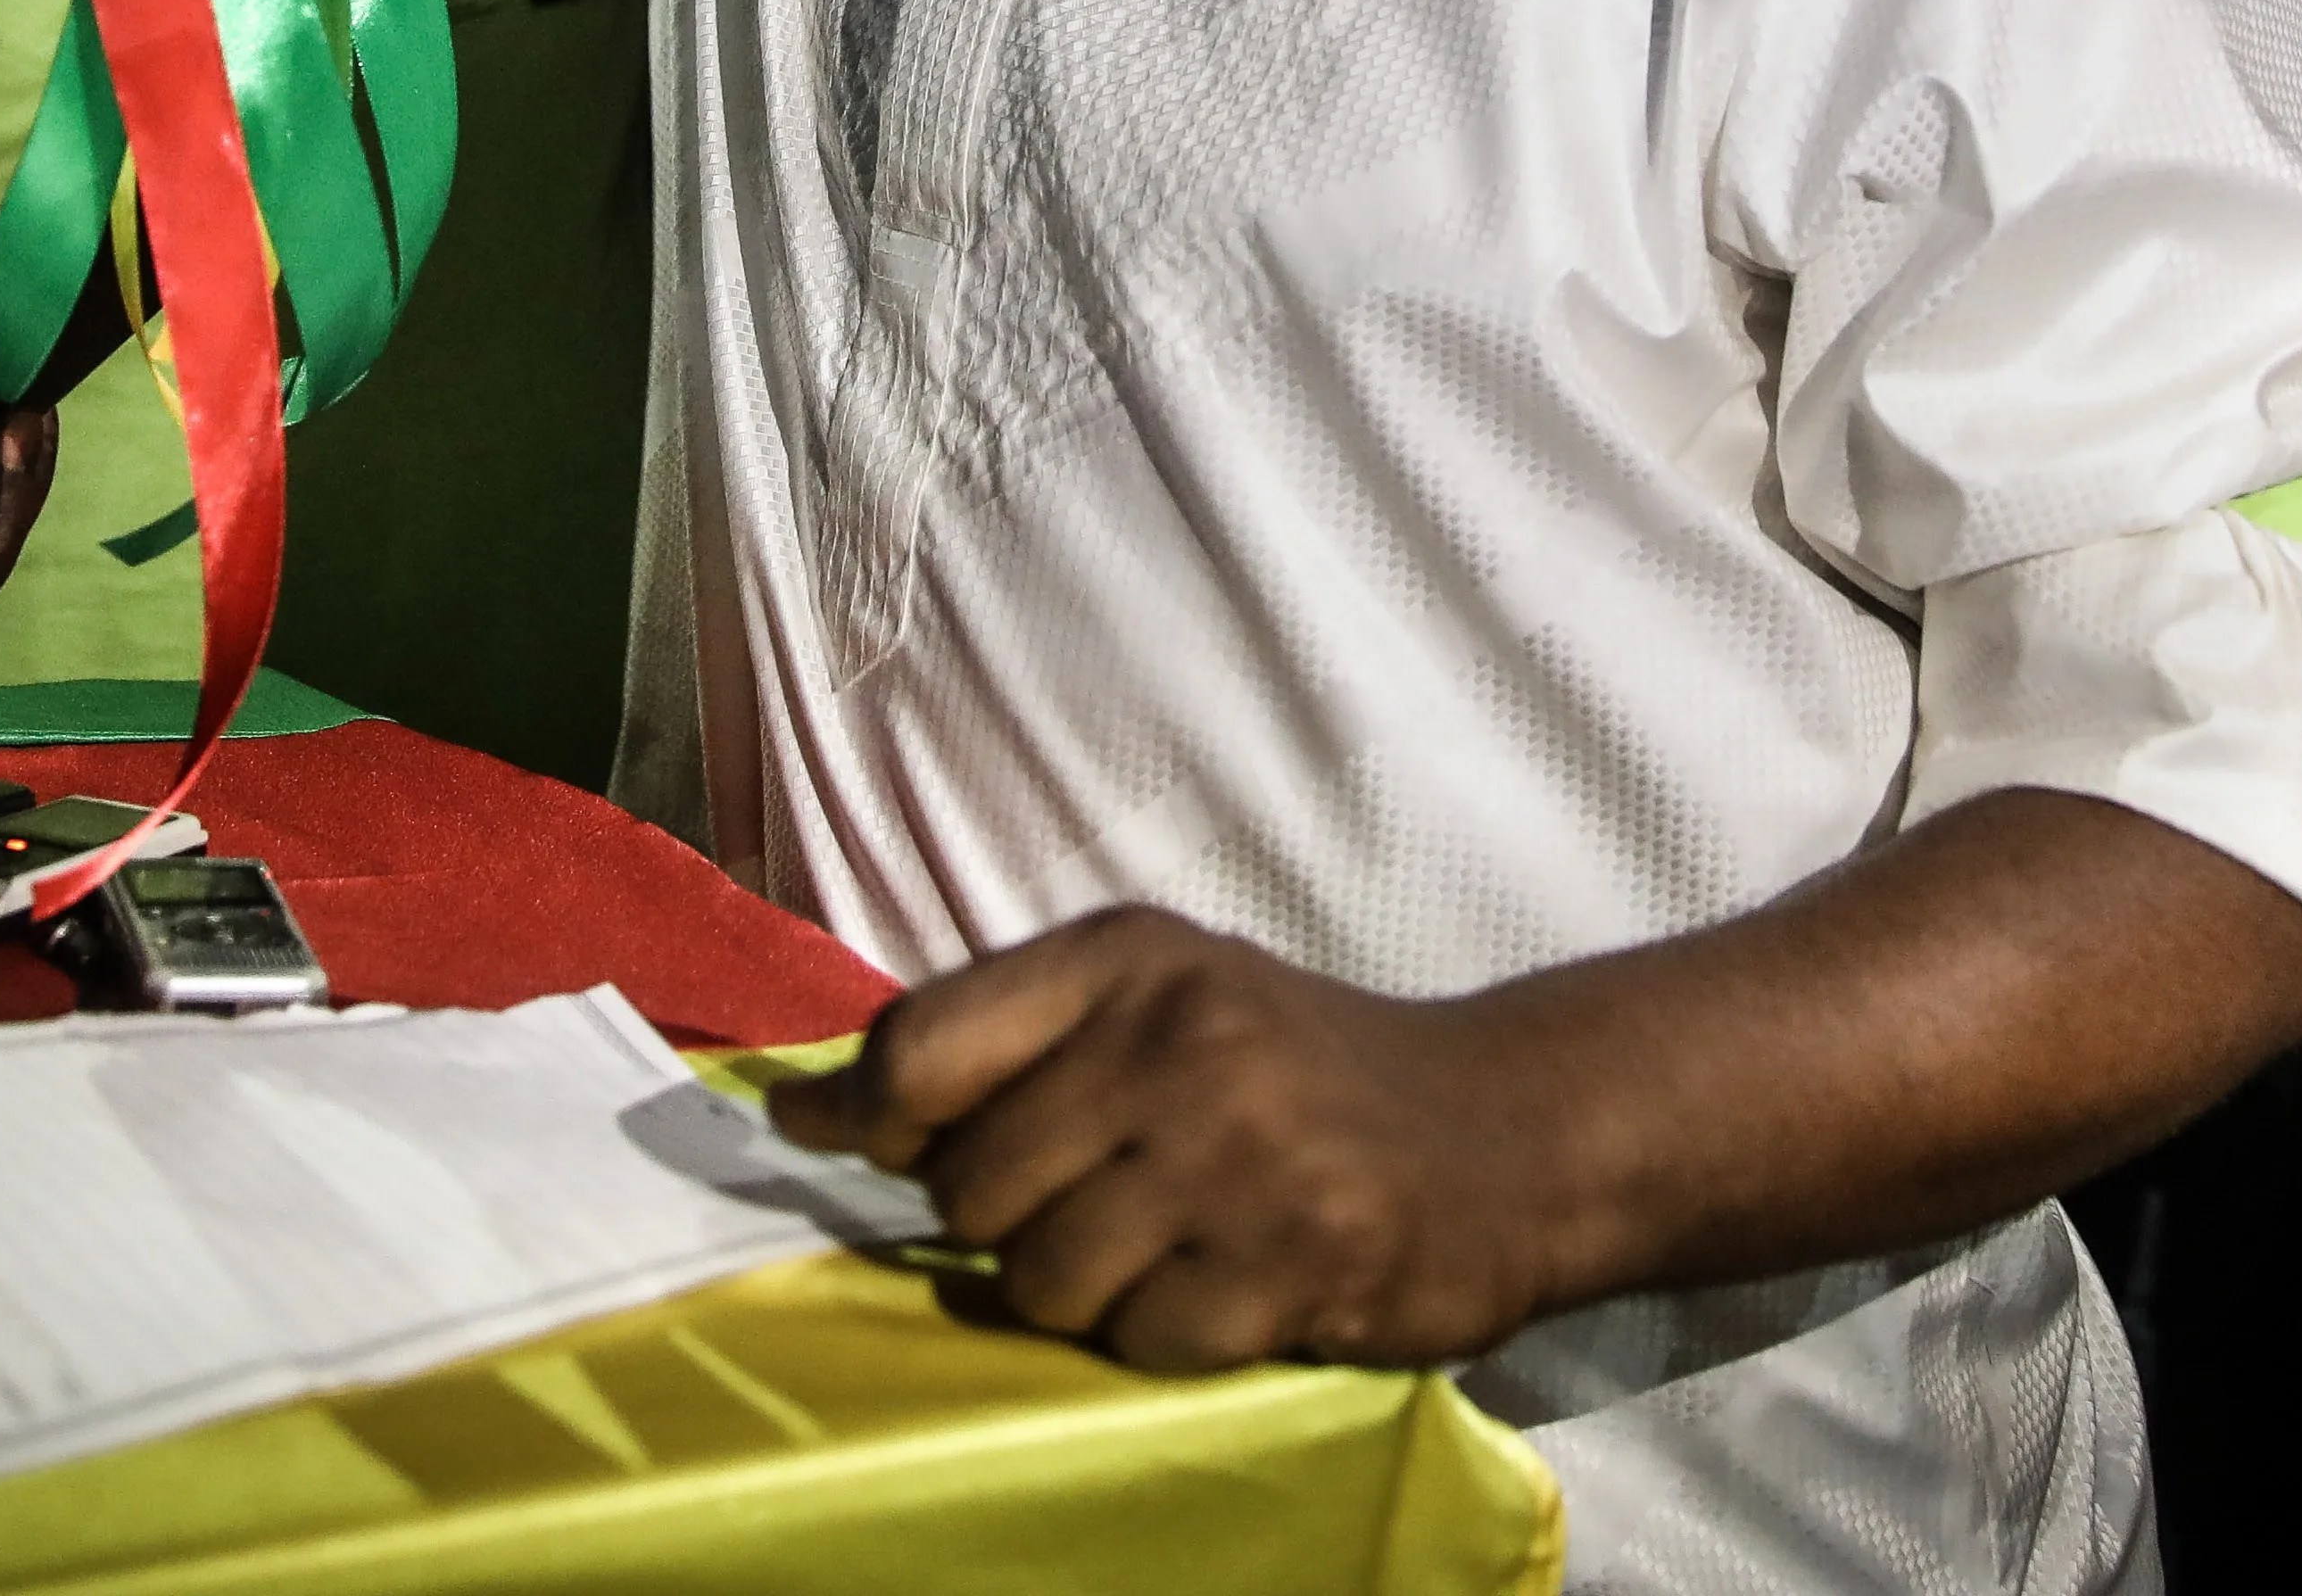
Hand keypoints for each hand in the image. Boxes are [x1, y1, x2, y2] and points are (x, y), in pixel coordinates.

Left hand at [767, 909, 1579, 1372]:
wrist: (1506, 1130)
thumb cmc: (1293, 1069)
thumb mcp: (1152, 1002)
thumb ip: (986, 1045)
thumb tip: (794, 1111)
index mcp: (1128, 958)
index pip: (921, 1046)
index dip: (871, 1119)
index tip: (862, 1147)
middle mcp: (1179, 1038)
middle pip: (969, 1187)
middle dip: (1007, 1219)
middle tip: (1095, 1197)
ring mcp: (1241, 1153)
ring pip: (1042, 1281)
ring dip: (1084, 1291)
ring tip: (1164, 1247)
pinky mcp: (1295, 1262)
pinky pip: (1139, 1344)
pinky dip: (1165, 1338)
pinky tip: (1228, 1288)